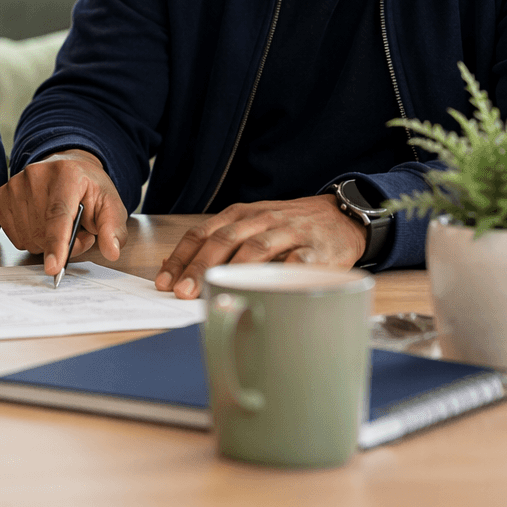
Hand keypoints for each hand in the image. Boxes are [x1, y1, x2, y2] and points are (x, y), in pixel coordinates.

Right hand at [0, 149, 128, 276]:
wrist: (67, 167)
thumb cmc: (88, 188)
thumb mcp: (110, 205)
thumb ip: (113, 229)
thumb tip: (111, 251)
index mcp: (67, 174)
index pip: (58, 214)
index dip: (57, 243)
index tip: (54, 268)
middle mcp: (36, 175)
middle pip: (43, 232)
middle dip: (63, 245)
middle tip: (79, 232)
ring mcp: (16, 184)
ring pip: (28, 238)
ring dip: (47, 243)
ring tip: (62, 226)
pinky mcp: (3, 194)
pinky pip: (15, 236)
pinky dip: (31, 239)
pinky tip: (42, 224)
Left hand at [155, 196, 362, 297]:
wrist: (341, 216)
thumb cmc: (288, 227)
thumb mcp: (251, 225)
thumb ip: (217, 242)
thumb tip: (174, 267)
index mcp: (241, 214)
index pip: (203, 233)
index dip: (182, 257)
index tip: (165, 282)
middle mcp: (262, 219)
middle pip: (225, 241)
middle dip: (200, 266)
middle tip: (182, 292)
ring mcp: (289, 233)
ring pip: (256, 248)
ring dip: (233, 271)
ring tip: (215, 292)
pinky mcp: (316, 250)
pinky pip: (296, 262)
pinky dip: (279, 275)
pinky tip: (265, 291)